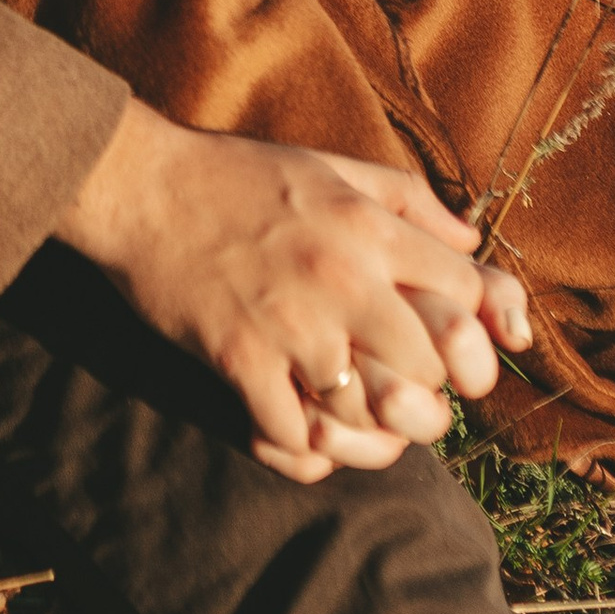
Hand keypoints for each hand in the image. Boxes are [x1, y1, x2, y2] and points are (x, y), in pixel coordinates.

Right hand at [54, 104, 531, 483]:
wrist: (140, 188)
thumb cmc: (238, 176)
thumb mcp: (335, 168)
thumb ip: (410, 200)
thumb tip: (471, 242)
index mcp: (369, 227)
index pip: (468, 297)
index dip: (474, 333)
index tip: (453, 352)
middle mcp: (341, 277)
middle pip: (429, 369)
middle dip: (425, 391)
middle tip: (403, 395)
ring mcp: (289, 324)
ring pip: (366, 412)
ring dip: (363, 426)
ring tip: (353, 418)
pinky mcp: (239, 360)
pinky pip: (294, 435)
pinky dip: (301, 445)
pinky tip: (294, 425)